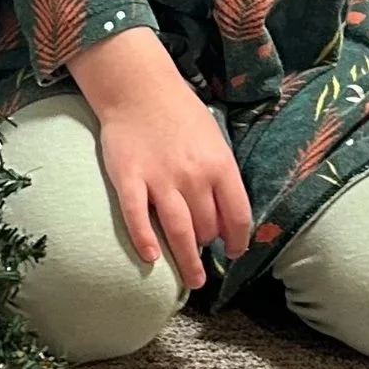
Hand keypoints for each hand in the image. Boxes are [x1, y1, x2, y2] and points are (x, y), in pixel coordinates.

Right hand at [73, 28, 251, 290]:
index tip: (232, 252)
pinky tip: (151, 258)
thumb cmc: (179, 113)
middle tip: (202, 264)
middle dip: (207, 250)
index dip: (238, 240)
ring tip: (191, 281)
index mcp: (220, 166)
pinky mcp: (129, 180)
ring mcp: (161, 180)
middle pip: (207, 228)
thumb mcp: (214, 139)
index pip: (238, 215)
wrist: (138, 88)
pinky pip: (138, 217)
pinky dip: (145, 240)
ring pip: (179, 231)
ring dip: (187, 261)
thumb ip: (220, 175)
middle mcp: (194, 177)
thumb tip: (226, 213)